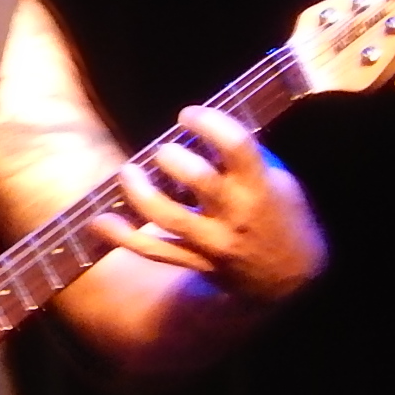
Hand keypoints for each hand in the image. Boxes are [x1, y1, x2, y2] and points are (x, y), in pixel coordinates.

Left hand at [97, 105, 325, 303]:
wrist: (294, 279)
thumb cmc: (285, 217)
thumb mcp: (280, 180)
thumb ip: (246, 155)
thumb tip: (206, 125)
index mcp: (260, 187)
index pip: (235, 145)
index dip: (208, 122)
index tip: (188, 114)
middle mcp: (235, 214)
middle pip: (197, 179)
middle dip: (173, 157)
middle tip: (164, 150)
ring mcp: (213, 242)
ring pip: (167, 216)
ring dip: (139, 191)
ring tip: (128, 172)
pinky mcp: (196, 262)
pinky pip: (153, 251)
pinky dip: (123, 237)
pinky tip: (100, 221)